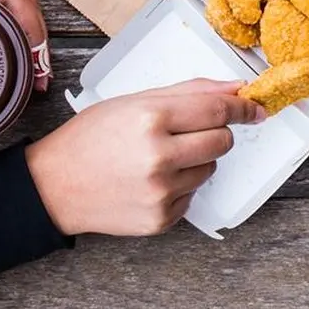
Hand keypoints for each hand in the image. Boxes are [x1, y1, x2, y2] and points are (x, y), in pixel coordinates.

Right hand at [26, 79, 263, 236]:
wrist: (53, 186)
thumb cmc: (93, 136)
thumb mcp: (137, 100)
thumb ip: (191, 92)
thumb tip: (237, 88)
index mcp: (152, 119)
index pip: (217, 110)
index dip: (241, 108)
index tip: (255, 109)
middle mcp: (158, 157)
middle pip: (221, 141)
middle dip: (215, 133)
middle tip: (189, 133)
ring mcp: (160, 192)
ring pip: (211, 168)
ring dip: (196, 160)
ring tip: (160, 157)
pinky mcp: (159, 219)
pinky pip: (193, 195)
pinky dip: (181, 186)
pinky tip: (151, 181)